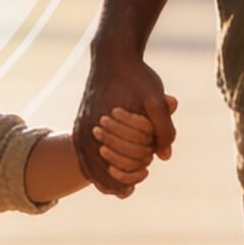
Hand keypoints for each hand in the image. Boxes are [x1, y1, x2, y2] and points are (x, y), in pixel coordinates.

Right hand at [74, 43, 177, 196]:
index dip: (130, 175)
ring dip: (103, 178)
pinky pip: (82, 155)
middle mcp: (85, 130)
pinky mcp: (79, 123)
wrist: (113, 55)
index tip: (145, 173)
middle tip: (131, 187)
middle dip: (115, 181)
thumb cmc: (137, 77)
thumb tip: (164, 157)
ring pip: (86, 166)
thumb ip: (163, 129)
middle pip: (97, 171)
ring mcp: (79, 127)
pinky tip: (108, 171)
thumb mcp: (156, 100)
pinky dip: (94, 167)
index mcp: (100, 126)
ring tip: (121, 188)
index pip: (112, 166)